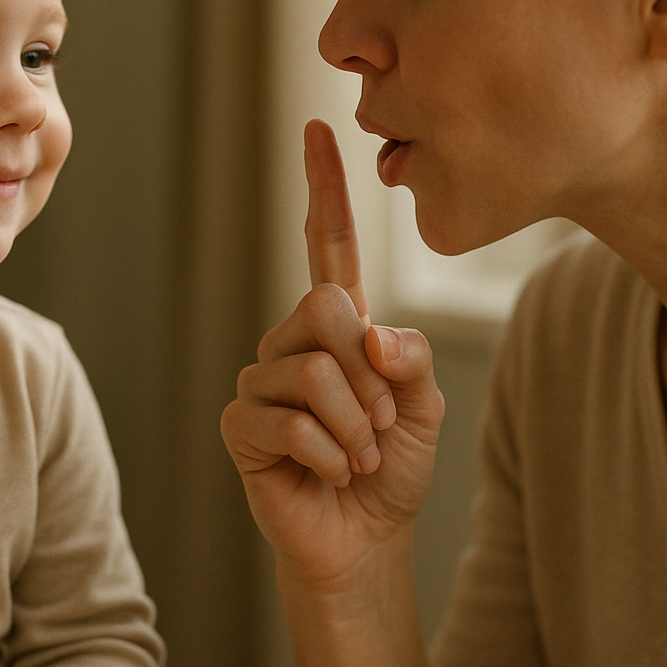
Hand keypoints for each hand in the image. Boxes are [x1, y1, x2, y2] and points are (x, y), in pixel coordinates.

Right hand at [221, 119, 445, 587]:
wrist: (366, 538)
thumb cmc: (391, 466)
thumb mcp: (425, 404)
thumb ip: (410, 355)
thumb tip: (368, 333)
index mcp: (338, 325)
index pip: (328, 245)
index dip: (323, 188)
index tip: (318, 128)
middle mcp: (293, 341)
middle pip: (327, 309)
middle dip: (370, 377)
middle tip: (379, 425)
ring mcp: (262, 380)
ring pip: (313, 371)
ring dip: (355, 428)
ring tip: (356, 456)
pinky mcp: (242, 425)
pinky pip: (291, 422)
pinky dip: (328, 455)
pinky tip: (329, 473)